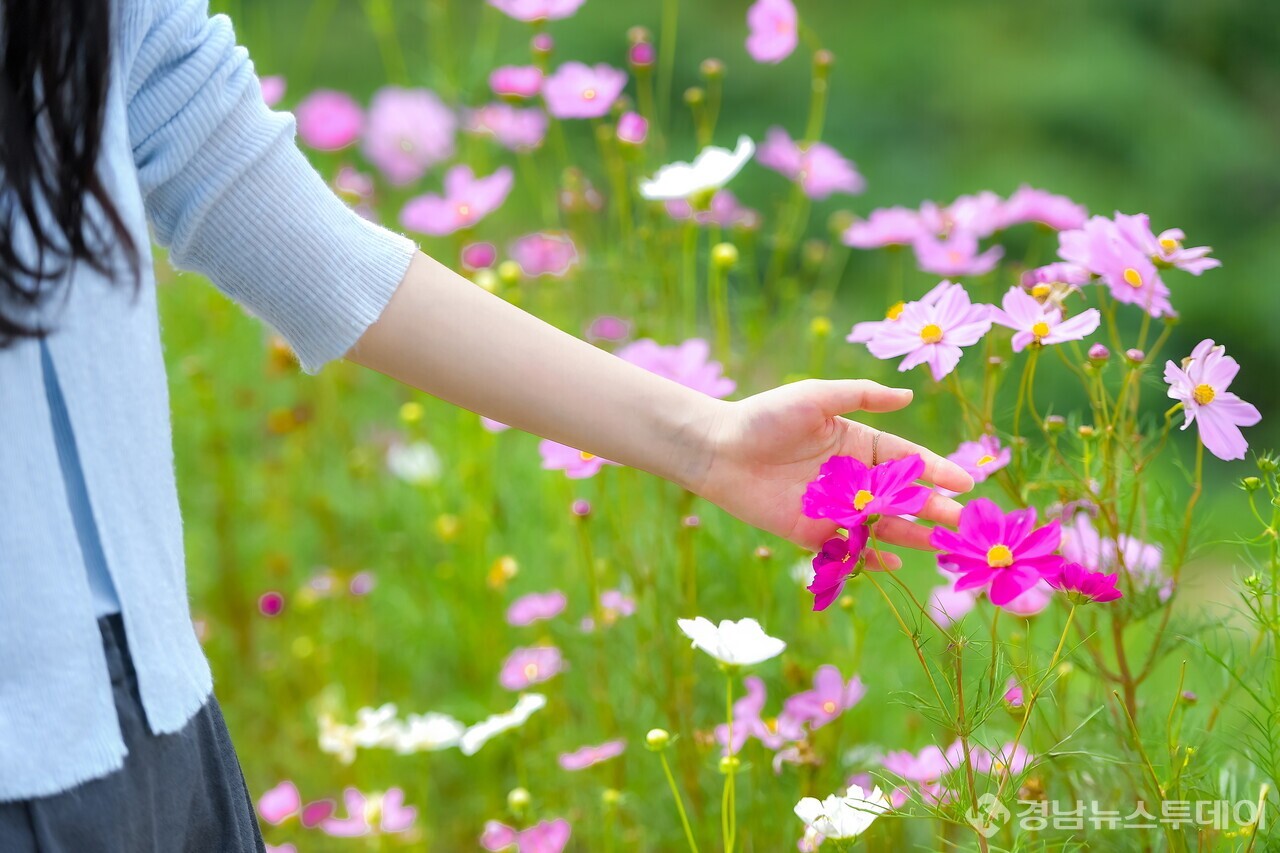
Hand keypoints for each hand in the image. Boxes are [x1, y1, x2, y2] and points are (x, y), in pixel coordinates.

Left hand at [692, 379, 974, 561]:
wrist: (719, 449)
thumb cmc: (765, 416)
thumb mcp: (817, 397)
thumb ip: (862, 396)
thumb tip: (908, 395)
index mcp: (858, 443)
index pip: (907, 459)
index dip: (937, 470)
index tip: (966, 482)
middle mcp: (852, 477)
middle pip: (902, 496)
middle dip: (933, 507)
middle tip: (962, 520)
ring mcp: (835, 507)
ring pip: (882, 524)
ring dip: (912, 534)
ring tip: (941, 544)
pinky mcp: (813, 533)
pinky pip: (849, 548)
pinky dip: (872, 558)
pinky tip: (897, 564)